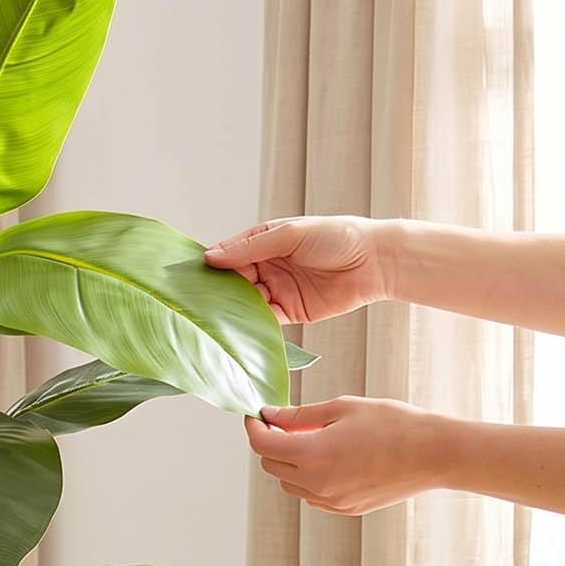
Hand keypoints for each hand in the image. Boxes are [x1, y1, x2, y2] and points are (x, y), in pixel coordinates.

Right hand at [203, 215, 392, 323]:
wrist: (375, 262)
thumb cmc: (338, 236)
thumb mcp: (290, 234)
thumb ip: (251, 246)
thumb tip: (211, 257)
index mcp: (266, 240)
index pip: (230, 253)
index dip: (211, 264)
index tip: (189, 276)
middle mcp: (268, 265)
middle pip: (234, 281)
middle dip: (218, 291)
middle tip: (195, 303)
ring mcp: (278, 289)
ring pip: (246, 303)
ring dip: (232, 311)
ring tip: (211, 320)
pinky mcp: (290, 312)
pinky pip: (265, 321)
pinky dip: (252, 326)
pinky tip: (237, 331)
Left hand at [243, 397, 451, 514]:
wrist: (433, 454)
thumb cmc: (394, 424)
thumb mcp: (343, 408)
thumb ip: (301, 415)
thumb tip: (271, 415)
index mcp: (313, 456)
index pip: (263, 445)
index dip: (254, 427)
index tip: (256, 414)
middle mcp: (317, 484)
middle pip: (271, 466)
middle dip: (272, 443)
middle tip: (287, 423)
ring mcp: (331, 501)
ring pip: (289, 484)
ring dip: (290, 463)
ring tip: (313, 439)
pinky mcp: (345, 509)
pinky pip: (311, 495)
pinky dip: (309, 478)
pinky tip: (330, 459)